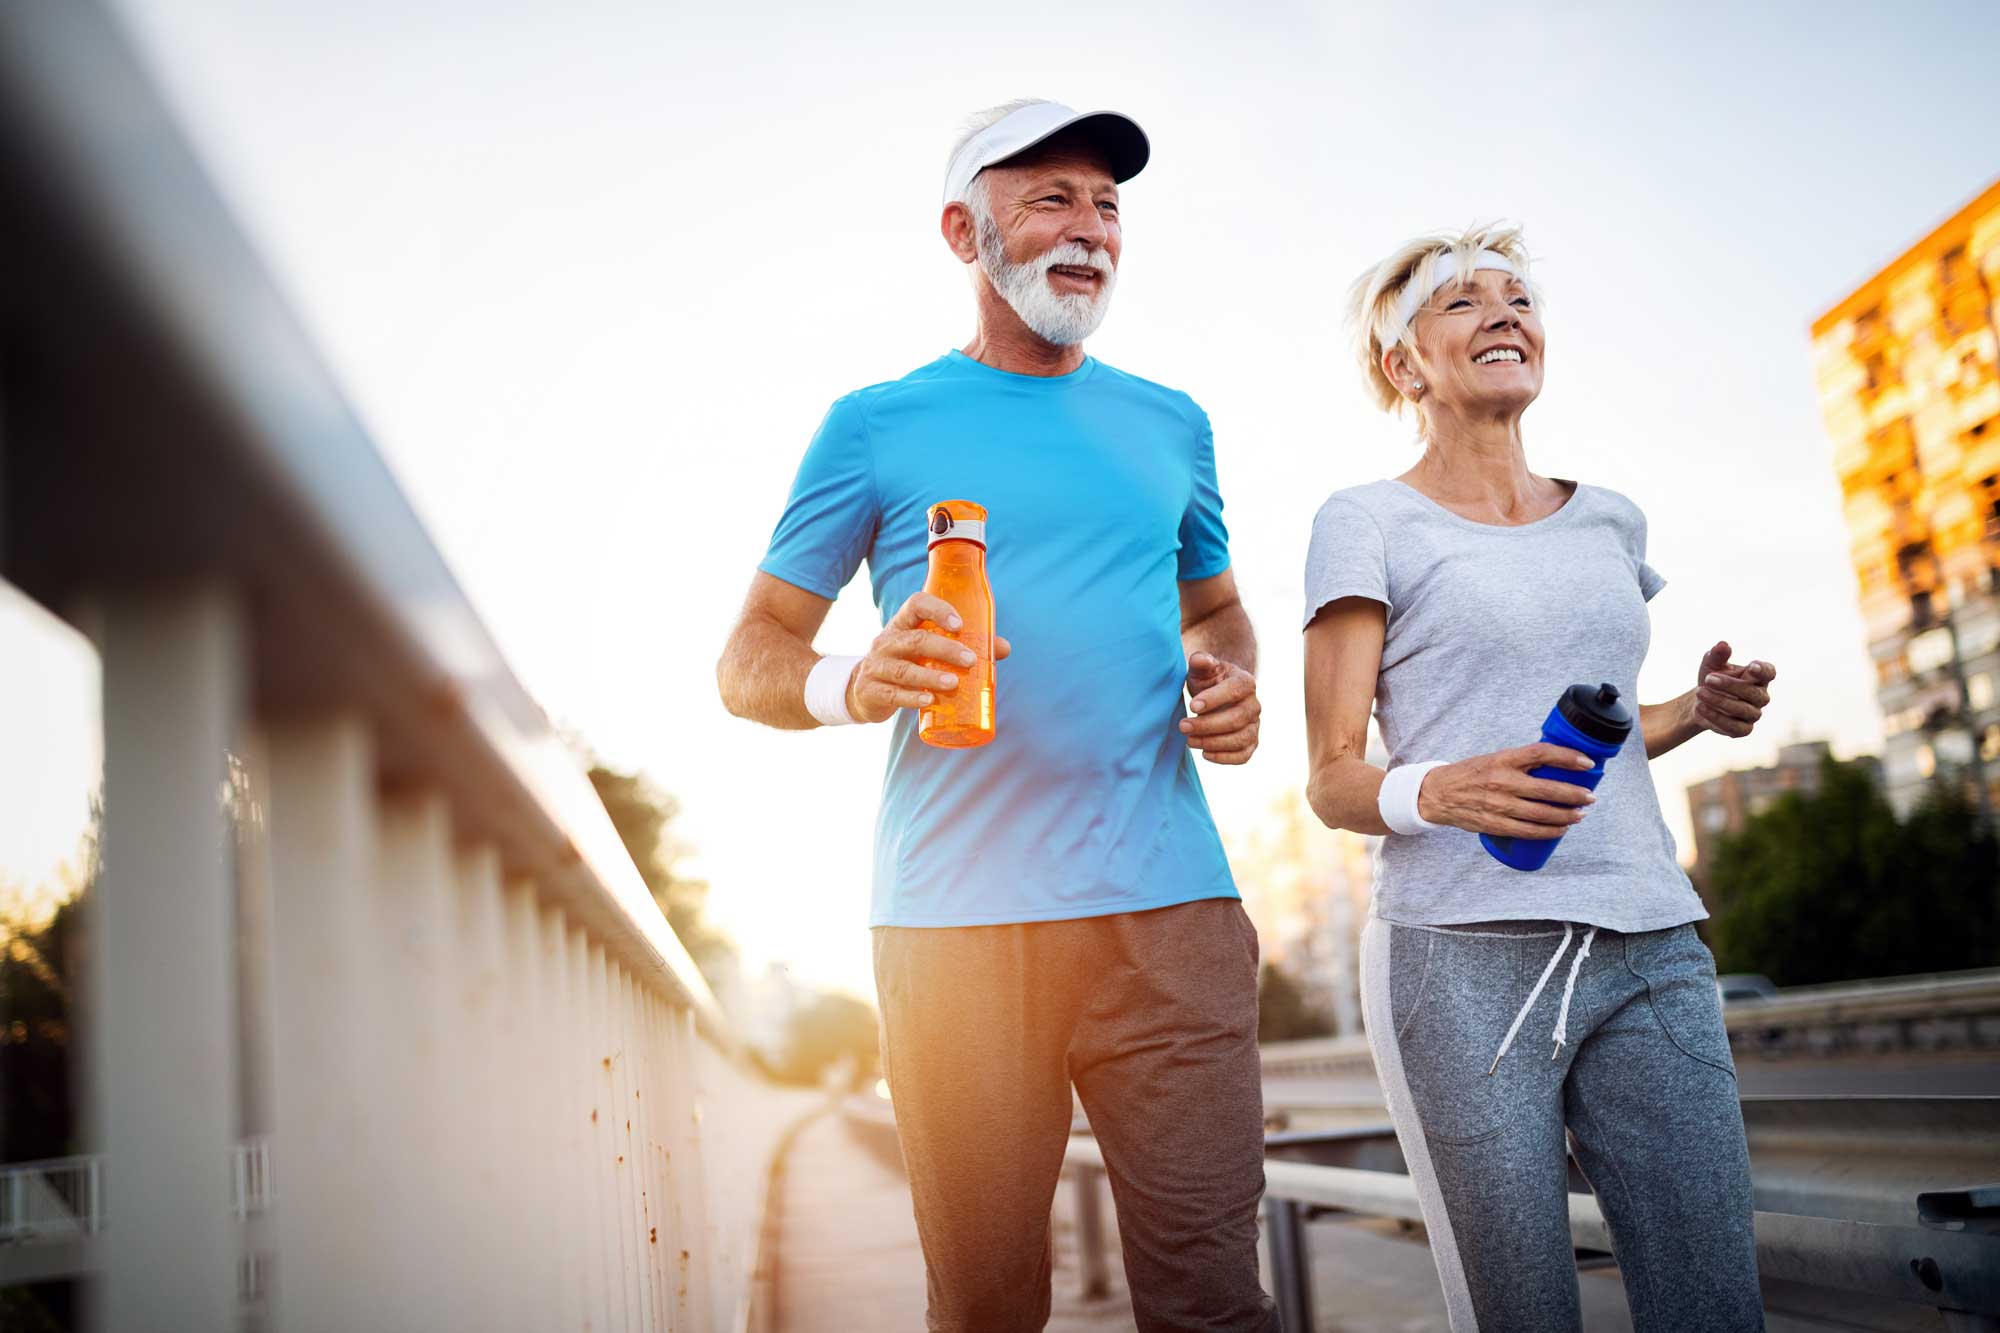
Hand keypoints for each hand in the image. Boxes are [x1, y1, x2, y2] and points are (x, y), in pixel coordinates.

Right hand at [845, 592, 1010, 724]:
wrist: (863, 690)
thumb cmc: (907, 663)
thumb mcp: (927, 651)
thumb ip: (964, 646)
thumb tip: (1004, 648)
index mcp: (902, 624)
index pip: (916, 604)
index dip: (938, 610)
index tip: (960, 624)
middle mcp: (887, 642)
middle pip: (915, 640)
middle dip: (945, 649)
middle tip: (970, 660)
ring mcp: (876, 667)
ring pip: (905, 670)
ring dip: (931, 677)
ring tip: (954, 683)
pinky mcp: (872, 691)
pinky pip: (893, 694)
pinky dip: (912, 697)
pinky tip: (929, 701)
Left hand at [1179, 651, 1259, 764]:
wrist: (1218, 695)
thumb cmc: (1209, 681)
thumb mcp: (1202, 669)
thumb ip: (1201, 662)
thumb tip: (1200, 660)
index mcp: (1245, 682)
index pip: (1234, 691)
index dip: (1214, 700)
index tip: (1192, 706)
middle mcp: (1255, 705)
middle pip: (1236, 719)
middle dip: (1207, 725)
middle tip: (1182, 726)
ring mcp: (1254, 725)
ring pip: (1240, 739)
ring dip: (1213, 743)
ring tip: (1189, 741)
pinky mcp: (1251, 743)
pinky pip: (1243, 755)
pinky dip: (1225, 758)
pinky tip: (1204, 753)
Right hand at [1416, 744, 1596, 839]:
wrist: (1437, 794)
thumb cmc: (1470, 774)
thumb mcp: (1494, 759)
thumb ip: (1521, 762)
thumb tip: (1556, 766)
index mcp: (1503, 759)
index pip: (1541, 754)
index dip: (1567, 757)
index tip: (1587, 763)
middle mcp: (1501, 781)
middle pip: (1547, 789)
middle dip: (1574, 794)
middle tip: (1590, 797)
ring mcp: (1498, 804)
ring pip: (1541, 814)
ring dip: (1566, 816)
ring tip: (1580, 815)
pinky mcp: (1494, 824)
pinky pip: (1527, 831)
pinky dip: (1548, 832)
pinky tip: (1561, 830)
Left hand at [1691, 641, 1774, 738]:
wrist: (1699, 700)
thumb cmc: (1712, 677)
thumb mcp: (1711, 664)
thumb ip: (1717, 654)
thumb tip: (1723, 644)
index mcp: (1757, 677)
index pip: (1769, 673)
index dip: (1764, 671)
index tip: (1752, 667)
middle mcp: (1760, 696)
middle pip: (1755, 693)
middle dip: (1731, 686)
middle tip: (1708, 679)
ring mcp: (1753, 714)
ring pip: (1744, 710)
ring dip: (1720, 701)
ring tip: (1699, 692)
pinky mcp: (1742, 729)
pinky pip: (1735, 727)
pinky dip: (1717, 718)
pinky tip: (1701, 708)